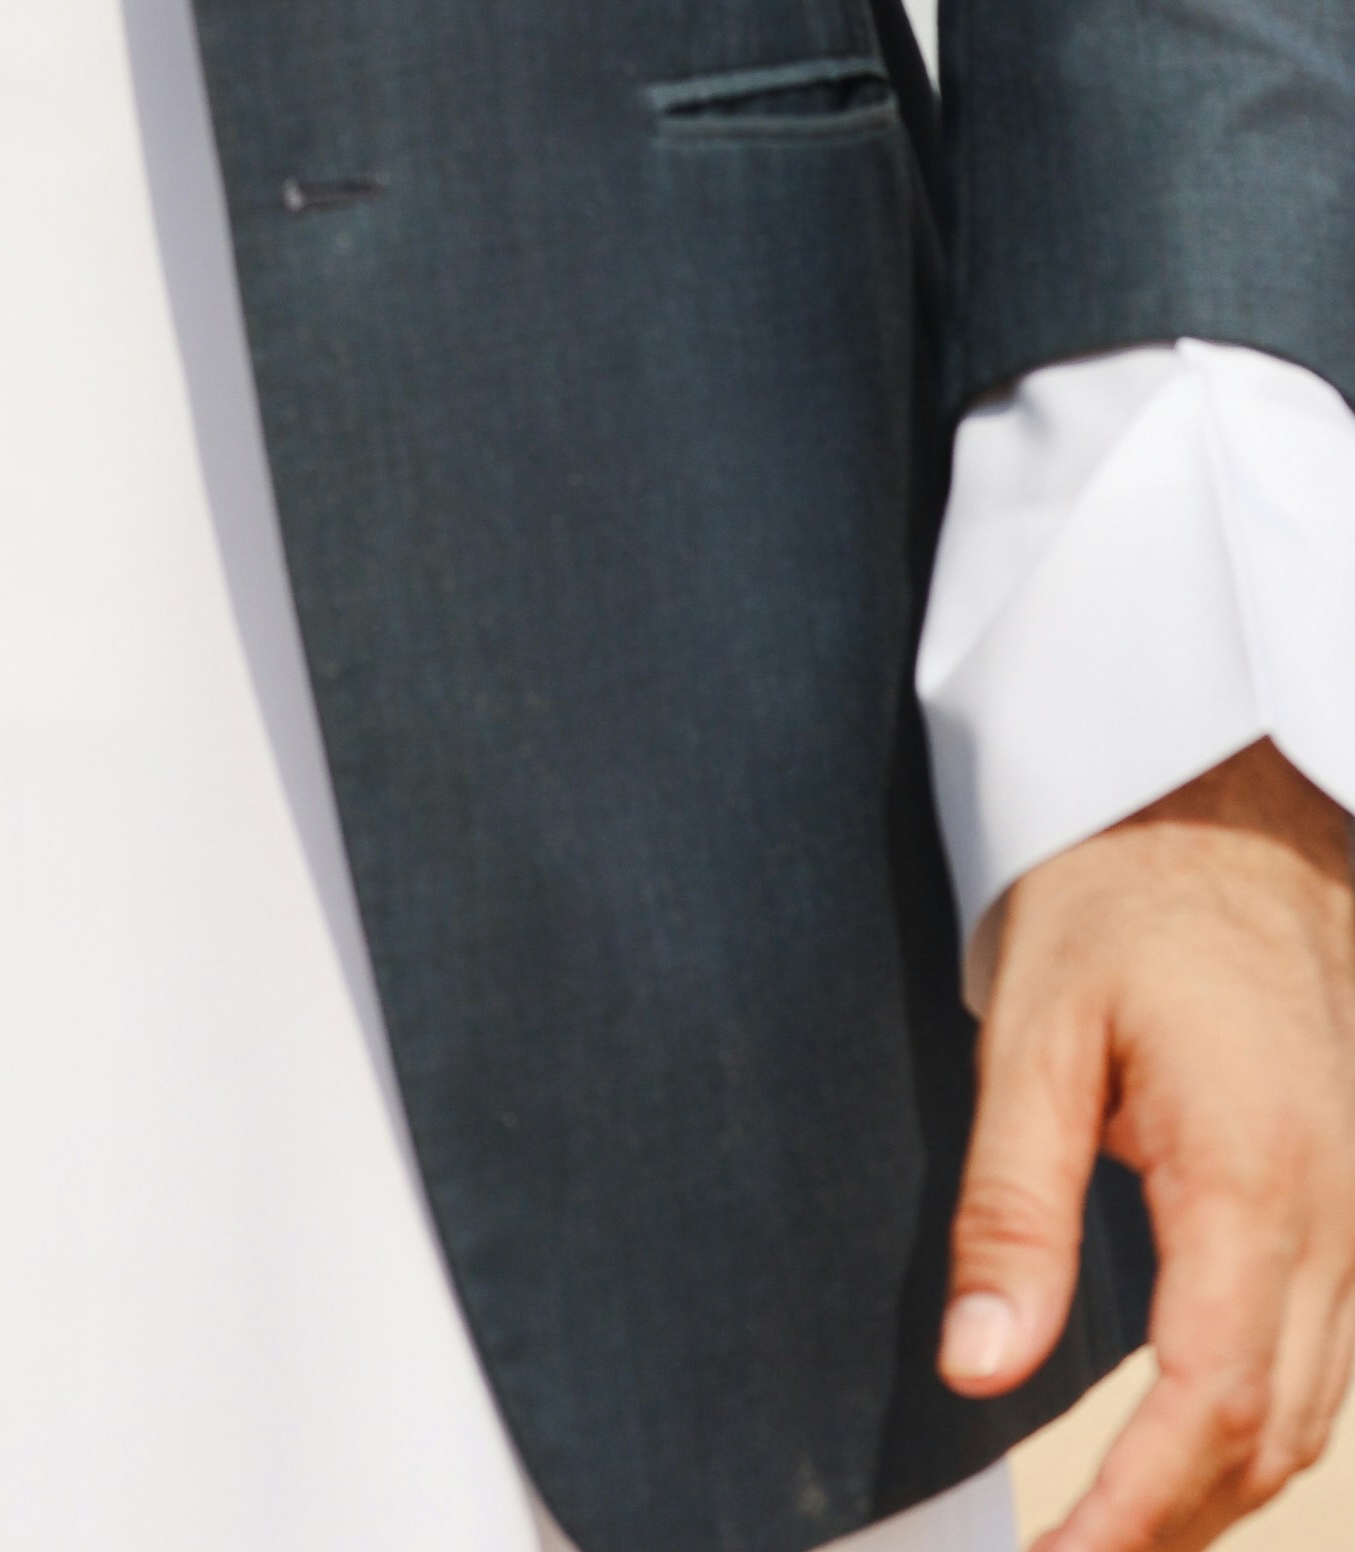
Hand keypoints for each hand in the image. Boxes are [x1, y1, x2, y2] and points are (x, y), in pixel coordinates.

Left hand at [944, 737, 1354, 1547]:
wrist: (1231, 818)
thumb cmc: (1123, 904)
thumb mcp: (1034, 1034)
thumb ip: (1013, 1210)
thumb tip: (980, 1369)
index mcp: (1255, 1177)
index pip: (1208, 1403)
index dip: (1134, 1509)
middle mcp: (1339, 1219)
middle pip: (1269, 1434)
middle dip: (1168, 1526)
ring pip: (1309, 1415)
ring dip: (1214, 1492)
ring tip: (1105, 1537)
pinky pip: (1326, 1364)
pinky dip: (1253, 1431)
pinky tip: (1176, 1452)